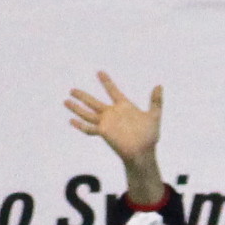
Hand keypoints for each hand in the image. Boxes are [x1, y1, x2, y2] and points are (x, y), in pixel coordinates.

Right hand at [64, 71, 165, 200]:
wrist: (143, 151)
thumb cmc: (149, 136)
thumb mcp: (154, 115)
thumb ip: (156, 101)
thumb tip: (159, 86)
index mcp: (124, 106)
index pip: (113, 91)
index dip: (106, 82)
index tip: (99, 72)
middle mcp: (112, 113)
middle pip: (93, 102)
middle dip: (83, 96)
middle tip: (72, 89)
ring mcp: (106, 123)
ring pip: (87, 113)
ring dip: (77, 108)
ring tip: (66, 101)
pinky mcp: (103, 132)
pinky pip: (89, 128)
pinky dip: (80, 125)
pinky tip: (71, 120)